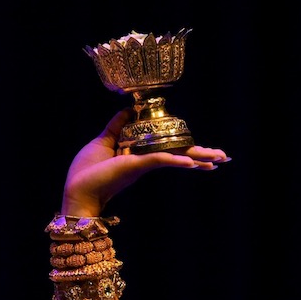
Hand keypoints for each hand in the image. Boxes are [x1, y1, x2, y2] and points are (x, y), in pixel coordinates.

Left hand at [61, 109, 229, 216]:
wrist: (76, 189)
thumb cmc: (86, 171)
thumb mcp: (102, 142)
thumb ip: (116, 126)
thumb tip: (128, 110)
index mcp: (139, 155)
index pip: (167, 150)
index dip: (186, 148)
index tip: (203, 150)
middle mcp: (144, 161)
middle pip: (178, 155)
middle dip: (201, 155)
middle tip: (223, 157)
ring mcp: (142, 164)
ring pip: (175, 158)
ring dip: (198, 158)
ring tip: (220, 159)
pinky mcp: (135, 166)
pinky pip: (160, 160)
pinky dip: (176, 159)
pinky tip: (192, 162)